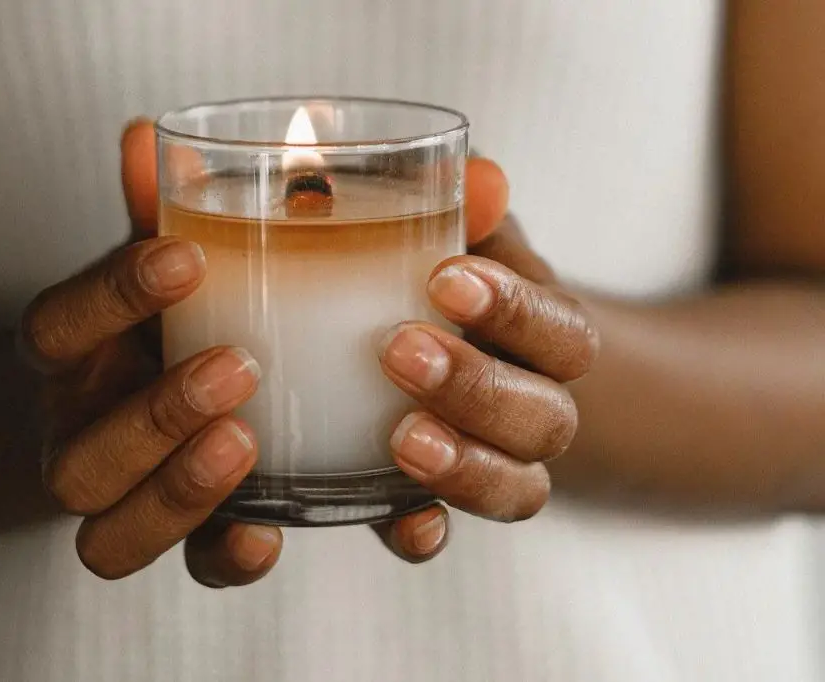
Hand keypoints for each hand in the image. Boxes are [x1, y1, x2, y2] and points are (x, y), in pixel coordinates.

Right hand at [17, 121, 283, 584]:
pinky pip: (194, 570)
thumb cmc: (157, 326)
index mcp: (71, 361)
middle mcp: (80, 440)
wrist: (128, 412)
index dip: (109, 296)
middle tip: (234, 365)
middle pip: (78, 461)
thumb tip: (142, 133)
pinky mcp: (189, 541)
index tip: (183, 255)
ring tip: (249, 441)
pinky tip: (275, 534)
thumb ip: (156, 211)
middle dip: (152, 417)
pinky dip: (232, 558)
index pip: (55, 329)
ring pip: (112, 537)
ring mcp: (126, 504)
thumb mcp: (157, 265)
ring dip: (181, 494)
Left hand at [375, 159, 599, 560]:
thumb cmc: (449, 283)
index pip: (565, 335)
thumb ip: (468, 206)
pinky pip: (444, 531)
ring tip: (402, 439)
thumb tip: (481, 171)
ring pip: (517, 488)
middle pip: (546, 421)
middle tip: (400, 349)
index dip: (518, 313)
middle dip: (479, 388)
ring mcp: (491, 462)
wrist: (457, 354)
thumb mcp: (463, 238)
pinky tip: (407, 524)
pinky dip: (426, 532)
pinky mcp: (436, 499)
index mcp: (545, 339)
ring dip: (466, 467)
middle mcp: (534, 408)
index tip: (447, 279)